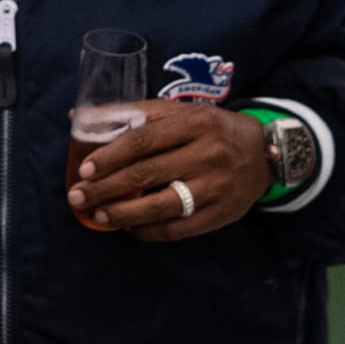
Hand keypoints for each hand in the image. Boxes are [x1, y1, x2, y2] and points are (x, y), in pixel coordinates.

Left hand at [67, 100, 270, 240]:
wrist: (265, 154)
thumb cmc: (211, 129)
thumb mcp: (180, 112)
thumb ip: (134, 113)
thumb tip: (80, 119)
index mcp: (194, 123)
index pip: (144, 141)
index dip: (111, 156)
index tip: (85, 170)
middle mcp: (207, 154)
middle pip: (148, 174)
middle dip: (107, 188)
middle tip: (79, 196)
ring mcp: (216, 187)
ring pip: (162, 205)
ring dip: (124, 213)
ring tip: (99, 215)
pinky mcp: (221, 214)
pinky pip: (179, 229)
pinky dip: (149, 231)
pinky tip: (129, 228)